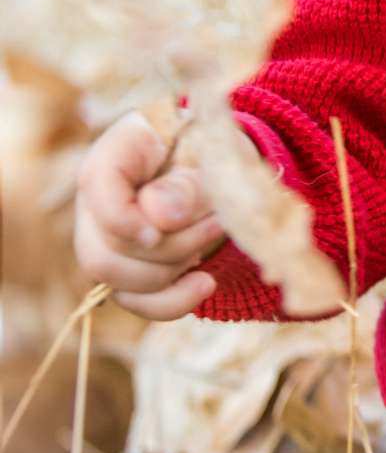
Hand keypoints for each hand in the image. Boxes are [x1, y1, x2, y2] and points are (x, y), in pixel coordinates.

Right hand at [73, 112, 227, 318]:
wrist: (222, 171)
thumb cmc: (212, 155)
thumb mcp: (211, 160)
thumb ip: (187, 186)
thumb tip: (161, 216)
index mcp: (118, 150)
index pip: (95, 184)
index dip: (122, 218)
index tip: (159, 232)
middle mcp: (97, 197)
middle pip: (101, 249)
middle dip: (167, 250)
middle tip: (215, 224)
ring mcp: (104, 237)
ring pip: (115, 279)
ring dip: (173, 271)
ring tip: (212, 235)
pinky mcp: (123, 268)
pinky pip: (136, 301)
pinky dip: (174, 300)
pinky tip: (205, 283)